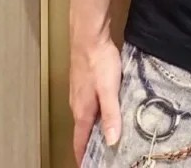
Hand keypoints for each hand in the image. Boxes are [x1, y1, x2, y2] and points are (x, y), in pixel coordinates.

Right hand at [70, 34, 123, 164]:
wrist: (89, 35)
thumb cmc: (98, 61)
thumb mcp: (109, 90)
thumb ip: (111, 115)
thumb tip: (112, 141)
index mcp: (82, 111)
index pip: (80, 142)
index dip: (83, 157)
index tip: (87, 167)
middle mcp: (77, 104)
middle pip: (82, 131)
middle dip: (89, 145)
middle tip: (102, 156)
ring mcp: (78, 93)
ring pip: (85, 117)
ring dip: (92, 129)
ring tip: (104, 137)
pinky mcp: (83, 82)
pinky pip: (88, 104)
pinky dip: (94, 114)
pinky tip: (105, 110)